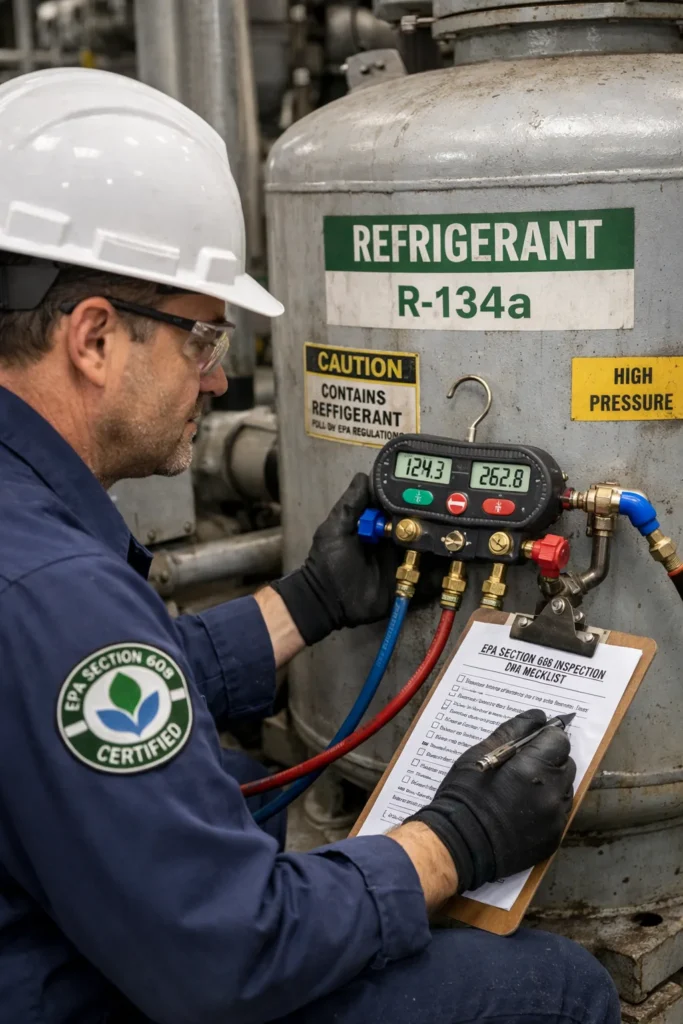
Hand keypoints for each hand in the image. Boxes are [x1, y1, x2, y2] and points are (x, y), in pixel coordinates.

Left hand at [270, 472, 443, 644]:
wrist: (327, 602)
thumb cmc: (327, 564)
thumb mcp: (334, 530)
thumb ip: (350, 505)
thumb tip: (363, 476)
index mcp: (378, 526)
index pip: (400, 508)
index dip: (414, 499)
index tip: (431, 490)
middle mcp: (394, 542)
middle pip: (420, 528)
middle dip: (435, 522)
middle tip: (452, 515)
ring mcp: (402, 563)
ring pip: (429, 551)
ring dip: (443, 545)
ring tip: (458, 537)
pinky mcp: (407, 583)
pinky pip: (429, 578)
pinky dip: (443, 572)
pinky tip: (456, 563)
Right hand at [406, 710, 575, 892]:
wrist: (458, 845)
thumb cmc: (464, 796)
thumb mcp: (480, 754)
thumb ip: (512, 731)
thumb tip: (537, 716)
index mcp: (533, 768)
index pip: (559, 739)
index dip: (544, 738)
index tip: (530, 743)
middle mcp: (552, 793)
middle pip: (566, 763)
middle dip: (548, 759)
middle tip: (521, 766)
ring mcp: (555, 818)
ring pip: (565, 788)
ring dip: (550, 783)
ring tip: (521, 789)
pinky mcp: (554, 838)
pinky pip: (559, 812)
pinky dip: (547, 806)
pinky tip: (523, 810)